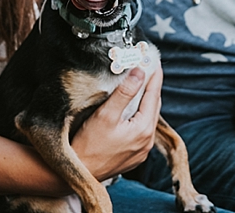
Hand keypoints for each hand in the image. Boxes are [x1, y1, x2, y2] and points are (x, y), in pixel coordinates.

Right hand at [71, 65, 161, 180]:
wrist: (79, 173)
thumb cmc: (88, 145)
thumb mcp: (105, 115)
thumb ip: (125, 92)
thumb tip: (140, 72)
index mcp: (144, 129)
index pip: (154, 94)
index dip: (155, 75)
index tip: (155, 61)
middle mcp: (147, 141)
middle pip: (154, 106)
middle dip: (151, 86)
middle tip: (148, 69)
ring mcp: (142, 150)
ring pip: (148, 118)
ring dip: (146, 101)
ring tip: (141, 85)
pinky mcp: (134, 156)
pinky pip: (142, 130)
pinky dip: (140, 116)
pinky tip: (132, 109)